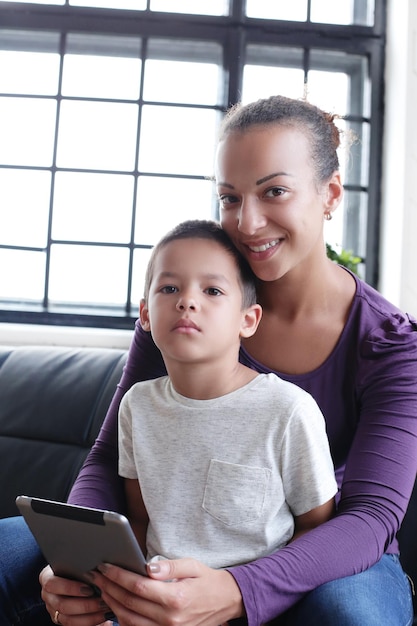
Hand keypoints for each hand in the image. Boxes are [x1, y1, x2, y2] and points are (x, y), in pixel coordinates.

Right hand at [39, 565, 113, 624]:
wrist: (72, 574)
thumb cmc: (76, 564)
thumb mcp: (75, 562)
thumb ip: (81, 566)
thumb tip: (95, 570)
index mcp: (46, 578)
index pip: (53, 584)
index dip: (71, 588)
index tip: (89, 588)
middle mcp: (47, 595)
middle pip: (62, 604)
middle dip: (84, 605)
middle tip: (102, 601)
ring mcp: (53, 609)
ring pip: (68, 619)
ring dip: (89, 616)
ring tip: (105, 609)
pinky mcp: (61, 620)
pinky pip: (74, 625)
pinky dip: (90, 622)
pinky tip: (103, 617)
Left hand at [89, 557, 243, 625]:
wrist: (226, 602)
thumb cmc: (207, 580)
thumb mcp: (192, 566)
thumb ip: (169, 566)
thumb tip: (147, 566)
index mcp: (176, 598)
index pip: (138, 587)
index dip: (119, 576)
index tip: (106, 566)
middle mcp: (170, 619)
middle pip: (129, 604)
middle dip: (110, 587)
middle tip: (97, 574)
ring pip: (129, 621)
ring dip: (112, 604)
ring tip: (103, 587)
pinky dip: (122, 618)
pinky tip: (115, 604)